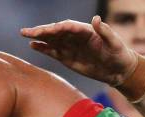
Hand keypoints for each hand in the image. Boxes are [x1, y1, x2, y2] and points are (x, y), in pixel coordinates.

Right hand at [21, 16, 137, 85]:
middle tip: (27, 31)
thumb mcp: (115, 43)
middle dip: (42, 31)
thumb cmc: (119, 54)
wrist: (119, 70)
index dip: (59, 28)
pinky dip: (44, 49)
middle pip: (56, 32)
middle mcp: (75, 37)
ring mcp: (71, 47)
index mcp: (86, 30)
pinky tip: (33, 45)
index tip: (50, 30)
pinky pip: (54, 52)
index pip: (69, 27)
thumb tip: (96, 18)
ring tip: (25, 34)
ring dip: (39, 37)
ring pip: (52, 40)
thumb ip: (105, 32)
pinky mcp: (68, 58)